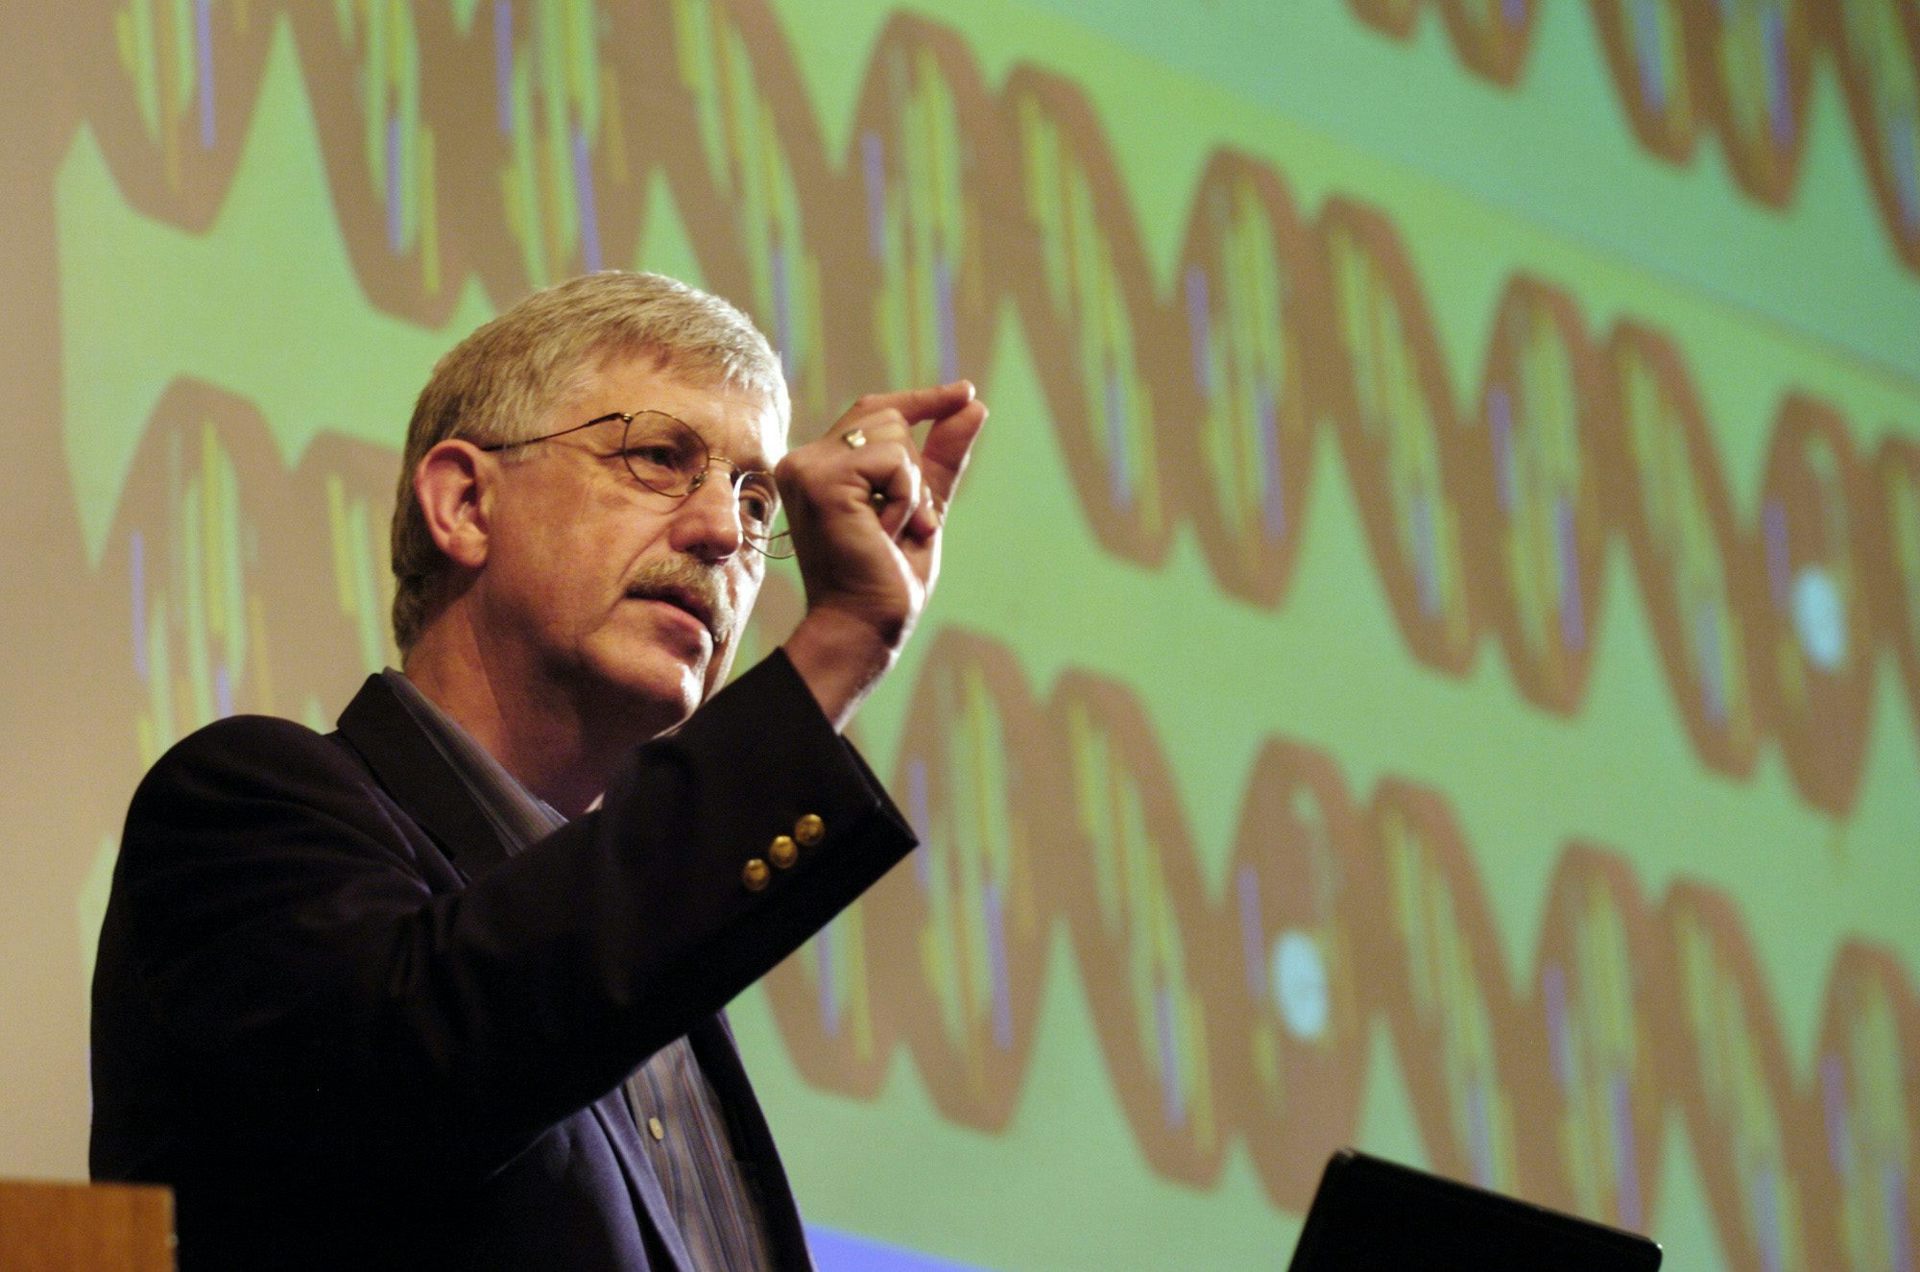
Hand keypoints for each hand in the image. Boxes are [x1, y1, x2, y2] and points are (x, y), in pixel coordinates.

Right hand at [777, 380, 986, 729]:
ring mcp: (807, 468)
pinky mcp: (821, 480)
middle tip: (903, 526)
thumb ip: (940, 457)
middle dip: (916, 472)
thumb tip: (972, 405)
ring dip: (912, 491)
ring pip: (895, 437)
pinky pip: (894, 461)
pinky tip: (885, 533)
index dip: (922, 399)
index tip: (966, 392)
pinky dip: (906, 499)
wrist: (867, 625)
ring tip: (890, 533)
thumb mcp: (922, 505)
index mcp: (818, 466)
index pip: (872, 410)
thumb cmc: (887, 578)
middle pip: (889, 418)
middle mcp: (803, 460)